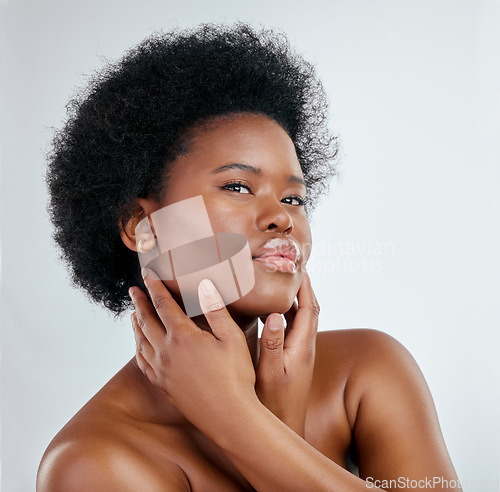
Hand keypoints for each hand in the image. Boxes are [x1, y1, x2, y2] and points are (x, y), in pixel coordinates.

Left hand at [129, 268, 256, 433]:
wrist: (229, 416)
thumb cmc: (235, 376)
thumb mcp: (231, 338)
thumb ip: (215, 309)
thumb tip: (204, 284)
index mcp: (183, 336)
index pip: (163, 304)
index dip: (155, 287)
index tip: (147, 274)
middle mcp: (166, 351)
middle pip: (146, 320)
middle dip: (139, 302)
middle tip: (133, 290)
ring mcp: (162, 370)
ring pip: (140, 341)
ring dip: (135, 324)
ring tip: (133, 314)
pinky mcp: (162, 385)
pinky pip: (142, 362)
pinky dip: (137, 348)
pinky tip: (139, 345)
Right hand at [255, 273, 318, 437]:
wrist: (284, 427)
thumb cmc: (274, 404)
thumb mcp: (269, 374)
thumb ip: (272, 344)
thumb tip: (275, 314)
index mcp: (302, 347)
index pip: (309, 309)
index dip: (306, 286)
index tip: (300, 266)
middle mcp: (305, 348)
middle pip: (309, 310)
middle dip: (304, 288)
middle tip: (293, 269)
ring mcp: (300, 353)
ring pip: (301, 318)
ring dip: (296, 299)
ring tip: (282, 283)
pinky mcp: (293, 359)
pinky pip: (292, 328)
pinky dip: (286, 313)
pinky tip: (272, 311)